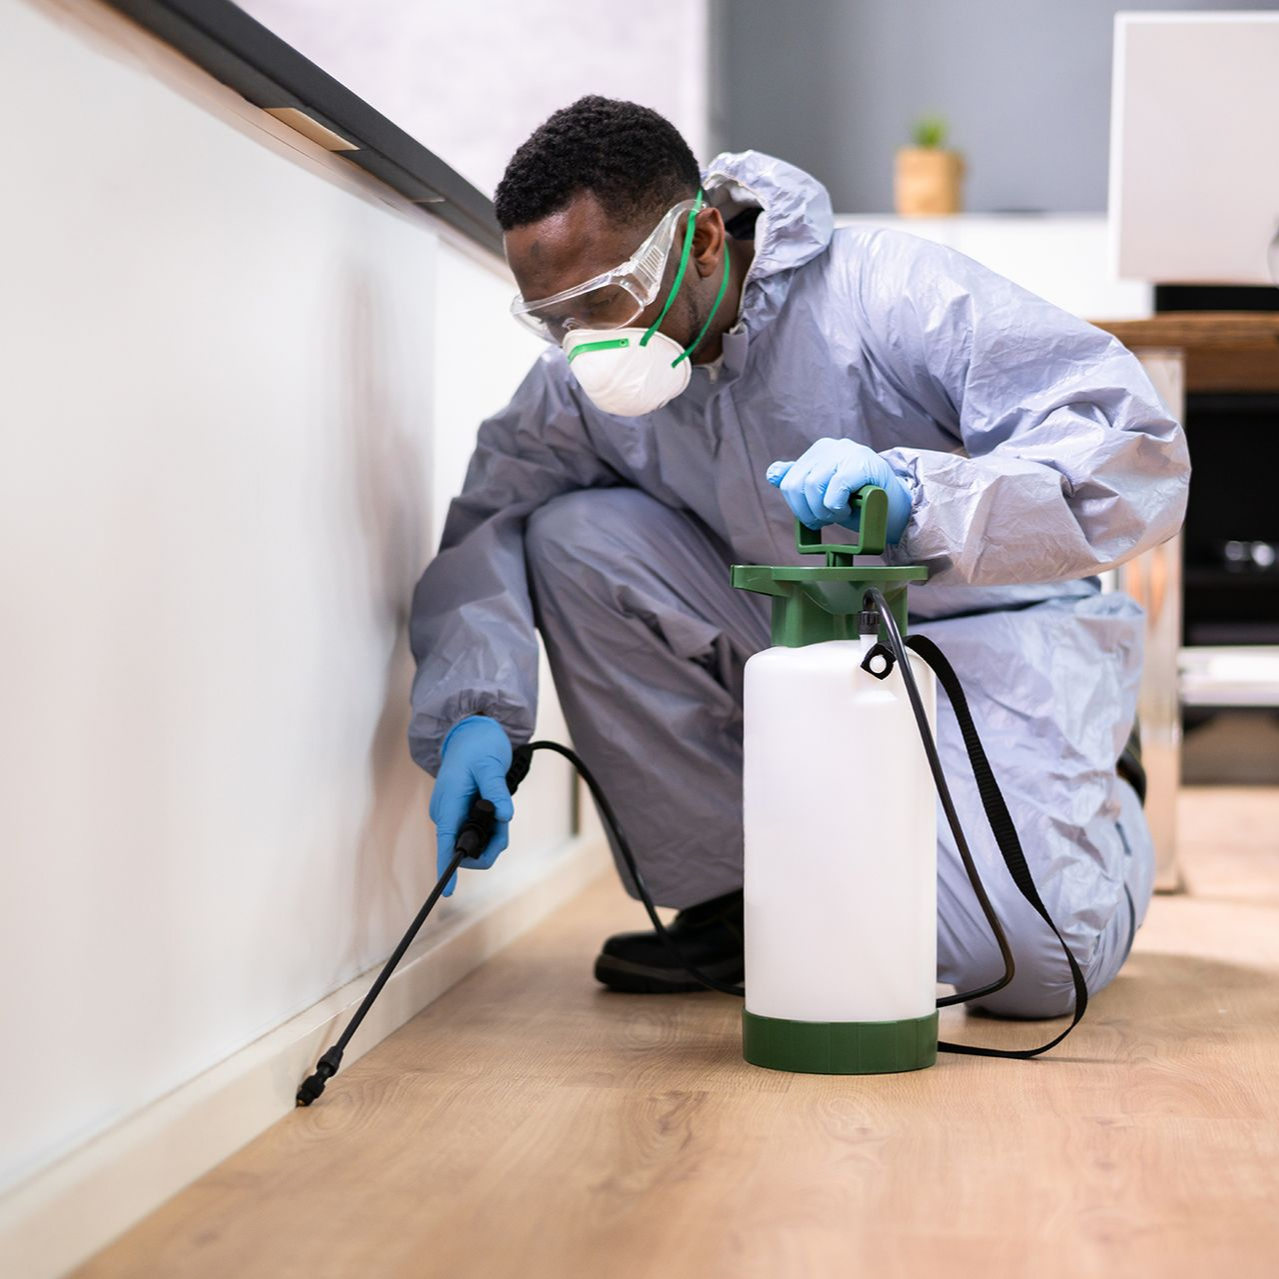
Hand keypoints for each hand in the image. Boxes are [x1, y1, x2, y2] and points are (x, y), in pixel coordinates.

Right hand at [429, 716, 513, 895]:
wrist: (472, 733)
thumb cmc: (479, 746)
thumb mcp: (490, 765)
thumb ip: (496, 790)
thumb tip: (505, 816)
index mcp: (448, 804)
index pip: (446, 842)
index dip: (447, 867)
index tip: (448, 890)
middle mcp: (447, 814)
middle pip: (466, 848)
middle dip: (490, 845)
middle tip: (505, 825)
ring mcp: (454, 815)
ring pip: (475, 843)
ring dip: (494, 837)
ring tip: (504, 813)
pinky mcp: (462, 815)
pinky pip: (478, 833)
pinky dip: (493, 830)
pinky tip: (499, 814)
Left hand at [767, 438, 911, 542]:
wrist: (896, 508)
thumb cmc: (859, 503)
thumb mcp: (824, 493)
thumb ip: (800, 482)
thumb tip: (772, 473)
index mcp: (818, 452)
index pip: (788, 481)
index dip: (797, 506)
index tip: (813, 517)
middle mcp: (831, 447)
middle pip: (797, 485)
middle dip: (809, 511)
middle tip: (827, 519)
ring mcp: (847, 452)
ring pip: (813, 486)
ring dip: (825, 510)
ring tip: (840, 513)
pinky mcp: (862, 462)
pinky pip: (836, 487)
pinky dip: (837, 506)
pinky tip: (848, 509)